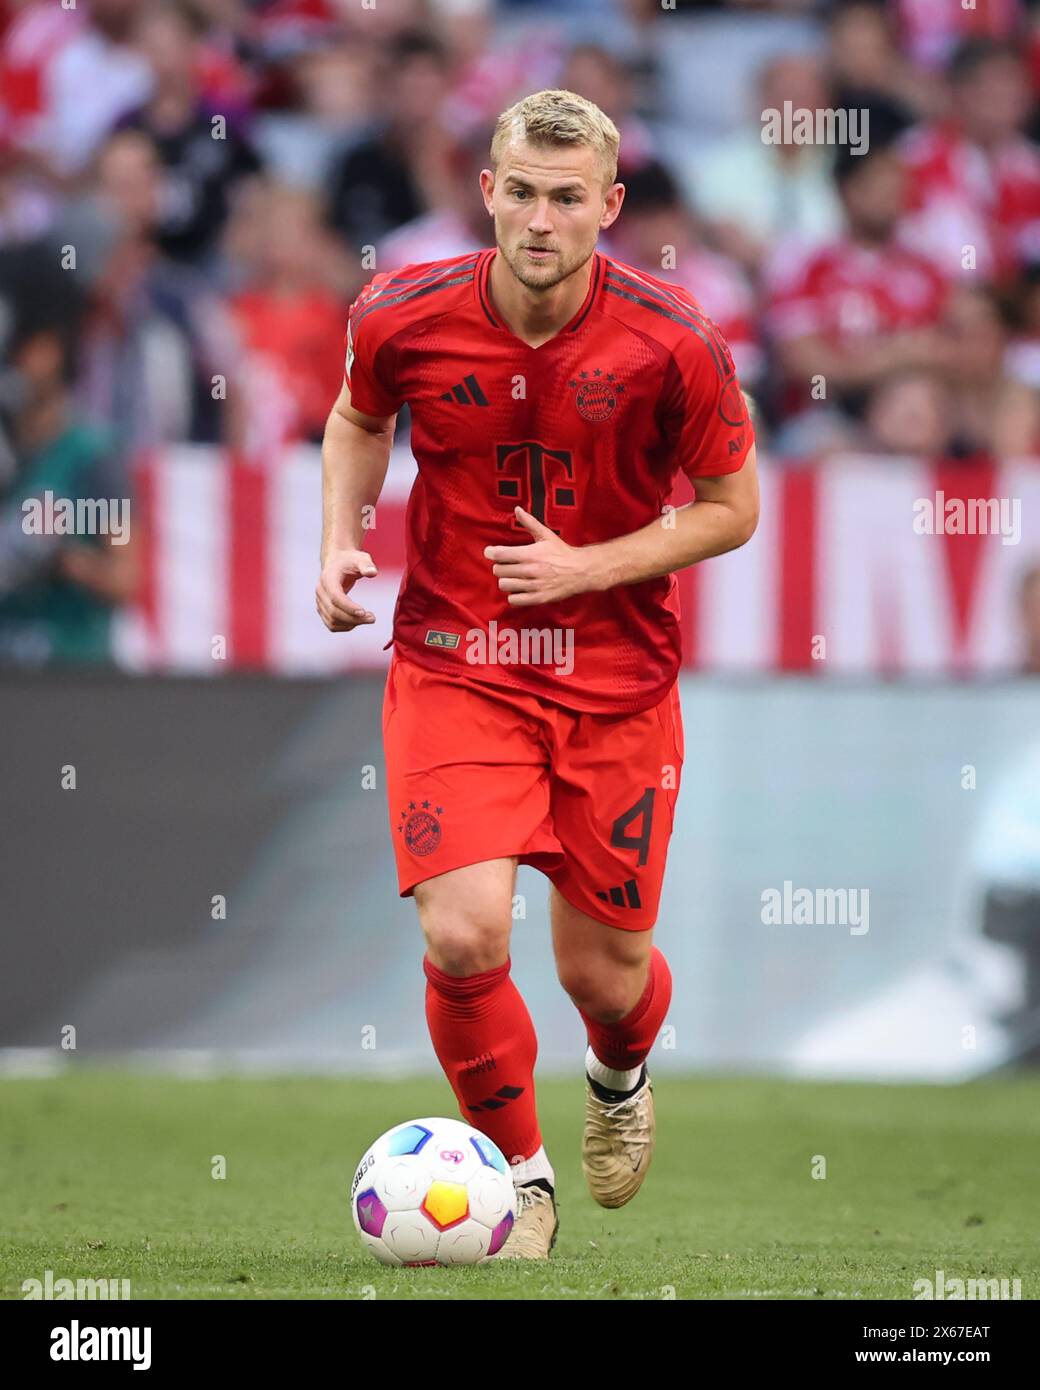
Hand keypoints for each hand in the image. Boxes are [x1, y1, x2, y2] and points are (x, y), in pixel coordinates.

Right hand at [316, 548, 377, 630]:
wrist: (337, 562)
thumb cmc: (350, 561)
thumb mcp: (361, 558)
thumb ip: (366, 565)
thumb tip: (372, 573)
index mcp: (328, 578)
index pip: (335, 597)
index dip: (348, 607)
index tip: (364, 612)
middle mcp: (321, 591)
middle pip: (333, 611)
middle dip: (353, 618)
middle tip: (372, 618)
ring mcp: (320, 602)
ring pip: (332, 621)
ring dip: (351, 624)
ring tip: (368, 619)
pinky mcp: (323, 610)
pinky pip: (331, 624)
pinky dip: (345, 627)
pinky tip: (358, 621)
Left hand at [483, 507, 604, 606]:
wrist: (581, 571)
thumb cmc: (562, 552)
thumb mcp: (546, 535)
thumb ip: (529, 522)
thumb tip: (517, 509)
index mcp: (530, 553)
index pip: (499, 554)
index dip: (491, 553)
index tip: (491, 552)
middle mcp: (531, 570)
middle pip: (499, 571)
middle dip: (500, 567)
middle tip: (507, 565)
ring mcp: (534, 586)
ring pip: (504, 585)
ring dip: (506, 581)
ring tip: (513, 577)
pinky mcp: (538, 598)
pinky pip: (514, 600)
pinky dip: (513, 595)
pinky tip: (519, 589)